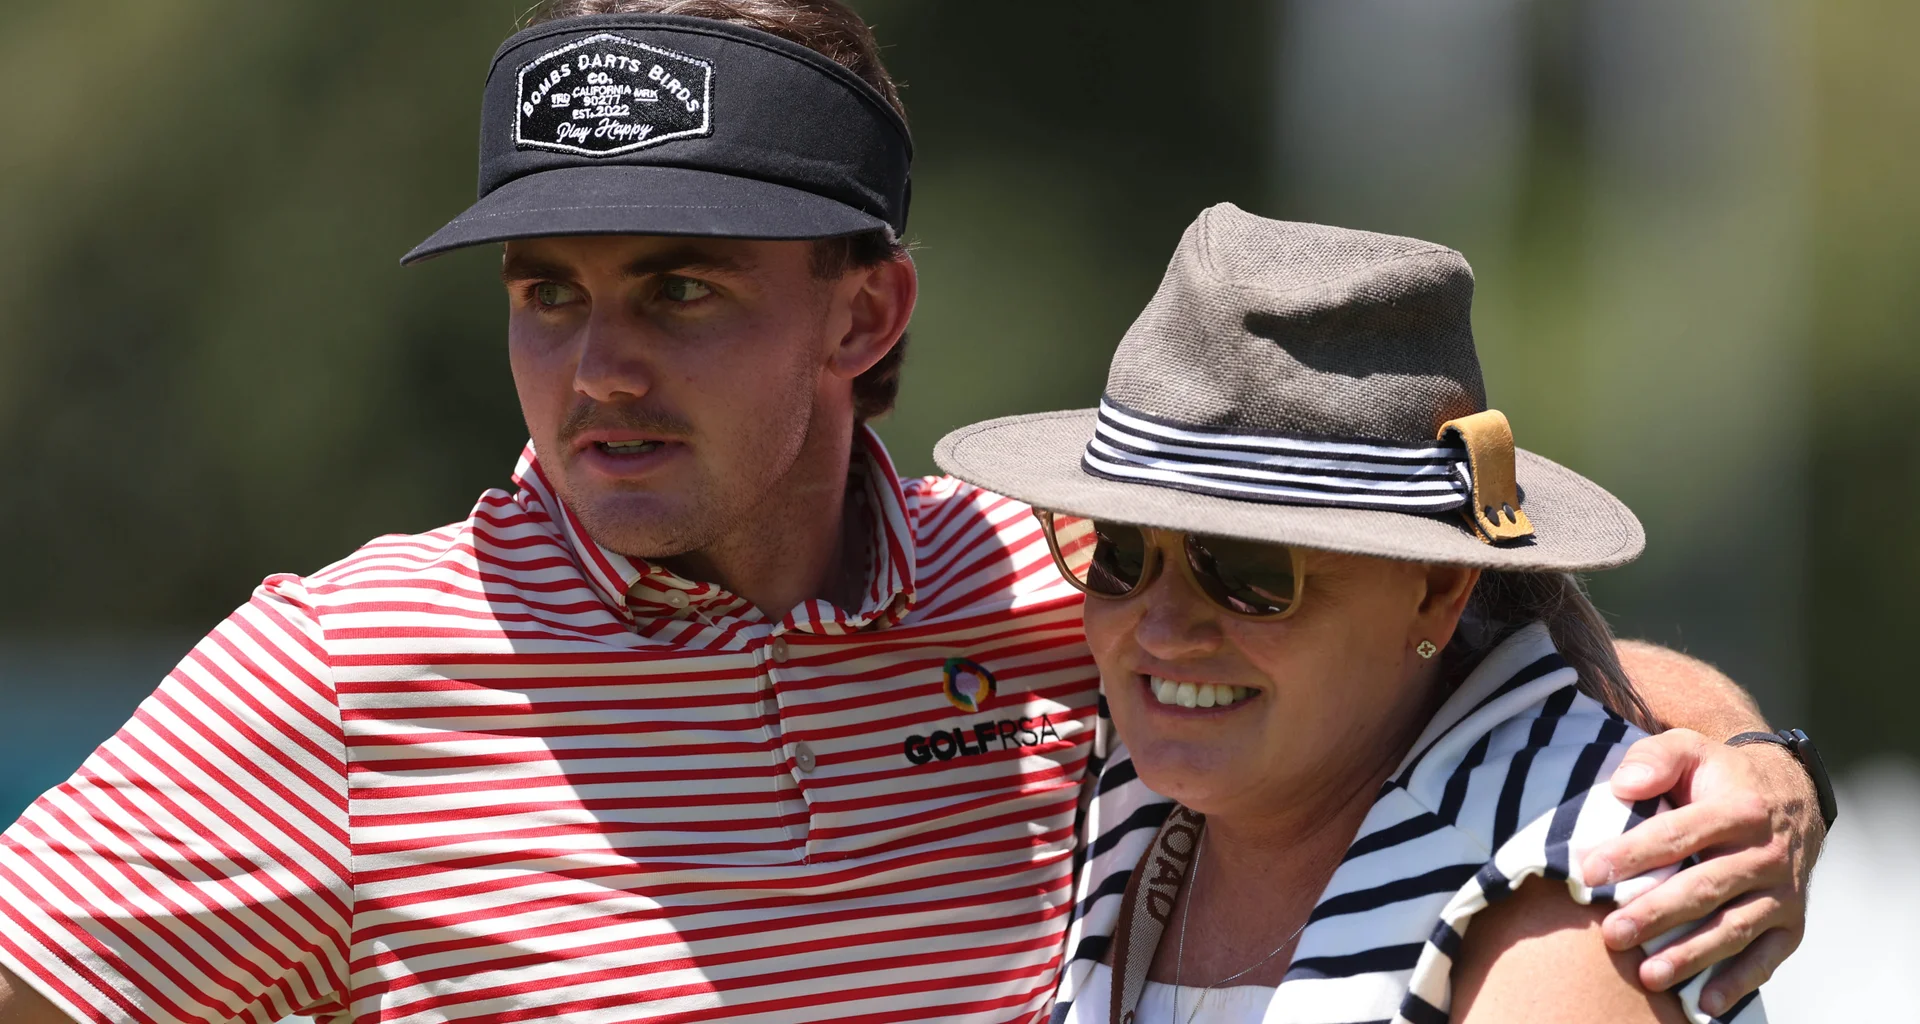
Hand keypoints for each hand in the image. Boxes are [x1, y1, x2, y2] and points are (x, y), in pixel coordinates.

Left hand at [1580, 728, 1822, 1016]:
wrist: (1791, 794)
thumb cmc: (1719, 776)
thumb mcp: (1690, 748)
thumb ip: (1654, 758)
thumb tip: (1623, 785)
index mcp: (1740, 808)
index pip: (1679, 833)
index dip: (1634, 853)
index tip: (1590, 871)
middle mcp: (1767, 853)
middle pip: (1705, 887)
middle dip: (1656, 913)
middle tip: (1612, 934)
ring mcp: (1782, 891)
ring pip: (1733, 927)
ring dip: (1691, 955)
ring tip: (1647, 975)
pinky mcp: (1792, 923)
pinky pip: (1766, 957)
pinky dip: (1738, 982)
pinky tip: (1706, 1004)